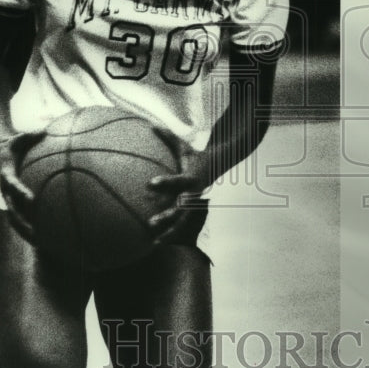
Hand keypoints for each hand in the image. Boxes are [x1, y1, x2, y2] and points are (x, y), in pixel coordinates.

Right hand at [0, 130, 44, 242]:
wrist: (2, 151)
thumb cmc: (15, 143)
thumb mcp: (21, 136)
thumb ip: (32, 134)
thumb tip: (45, 129)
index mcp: (6, 174)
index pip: (13, 184)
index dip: (21, 192)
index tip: (32, 199)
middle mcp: (5, 189)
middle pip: (12, 209)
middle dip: (23, 222)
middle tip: (36, 232)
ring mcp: (8, 197)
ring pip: (15, 218)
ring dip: (25, 231)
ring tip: (40, 243)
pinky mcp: (13, 201)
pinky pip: (20, 216)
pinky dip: (28, 227)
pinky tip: (42, 238)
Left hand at [146, 128, 210, 242]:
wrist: (218, 168)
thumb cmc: (196, 156)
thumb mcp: (184, 146)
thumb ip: (168, 137)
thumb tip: (150, 124)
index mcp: (192, 178)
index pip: (178, 181)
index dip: (166, 183)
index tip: (151, 184)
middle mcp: (194, 194)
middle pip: (182, 209)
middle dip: (167, 217)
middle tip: (150, 222)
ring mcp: (194, 205)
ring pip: (183, 223)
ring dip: (170, 233)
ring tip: (155, 243)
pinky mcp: (192, 212)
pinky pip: (182, 226)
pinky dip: (172, 235)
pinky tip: (157, 244)